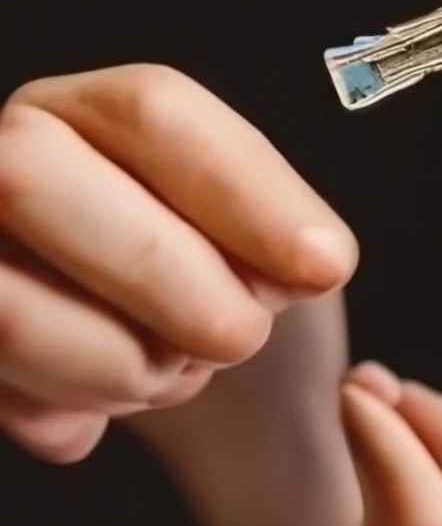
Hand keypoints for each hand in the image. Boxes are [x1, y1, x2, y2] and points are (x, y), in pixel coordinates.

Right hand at [0, 64, 356, 462]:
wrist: (119, 336)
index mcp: (85, 114)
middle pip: (38, 177)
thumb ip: (276, 235)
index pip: (153, 112)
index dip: (245, 193)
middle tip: (240, 337)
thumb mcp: (248, 241)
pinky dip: (71, 413)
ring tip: (171, 370)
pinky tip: (101, 405)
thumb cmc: (195, 277)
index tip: (326, 266)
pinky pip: (1, 392)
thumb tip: (315, 261)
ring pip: (5, 310)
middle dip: (167, 280)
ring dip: (123, 365)